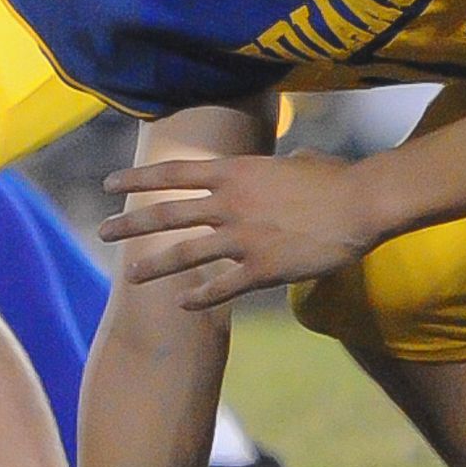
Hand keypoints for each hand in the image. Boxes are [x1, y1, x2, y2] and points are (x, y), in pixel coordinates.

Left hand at [98, 152, 389, 309]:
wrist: (361, 203)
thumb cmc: (335, 179)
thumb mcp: (297, 161)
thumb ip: (278, 168)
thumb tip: (287, 162)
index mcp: (236, 172)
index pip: (174, 173)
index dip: (138, 179)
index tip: (110, 185)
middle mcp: (231, 203)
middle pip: (168, 214)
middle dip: (130, 224)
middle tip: (103, 232)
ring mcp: (244, 237)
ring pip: (186, 253)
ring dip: (155, 266)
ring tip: (131, 276)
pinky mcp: (262, 268)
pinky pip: (222, 287)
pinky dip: (200, 297)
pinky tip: (183, 305)